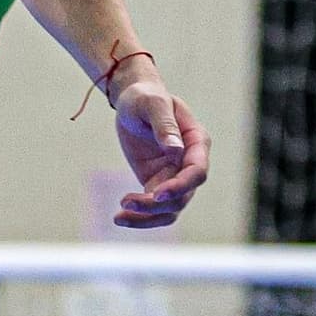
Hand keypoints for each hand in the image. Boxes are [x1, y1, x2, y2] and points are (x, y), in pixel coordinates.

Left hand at [109, 74, 211, 228]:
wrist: (133, 102)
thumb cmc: (145, 97)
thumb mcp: (152, 104)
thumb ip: (165, 125)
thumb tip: (175, 150)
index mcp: (196, 142)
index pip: (197, 172)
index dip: (180, 186)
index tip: (157, 195)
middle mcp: (189, 163)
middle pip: (183, 197)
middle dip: (156, 206)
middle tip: (126, 202)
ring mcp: (174, 176)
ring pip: (169, 210)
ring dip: (147, 218)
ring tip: (119, 216)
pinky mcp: (156, 183)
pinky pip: (154, 208)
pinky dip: (139, 216)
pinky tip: (118, 217)